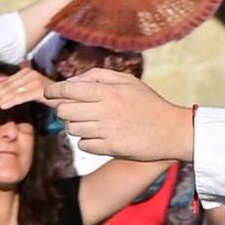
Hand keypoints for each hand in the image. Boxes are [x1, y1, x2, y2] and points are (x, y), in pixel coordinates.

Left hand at [48, 69, 195, 164]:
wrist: (174, 131)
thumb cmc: (150, 104)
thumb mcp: (129, 82)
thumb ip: (98, 76)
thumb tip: (71, 82)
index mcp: (109, 92)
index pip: (68, 90)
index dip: (53, 91)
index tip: (50, 94)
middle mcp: (106, 110)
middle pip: (64, 111)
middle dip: (66, 111)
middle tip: (77, 111)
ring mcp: (108, 130)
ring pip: (72, 129)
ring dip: (78, 127)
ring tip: (93, 124)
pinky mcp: (111, 147)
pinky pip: (83, 145)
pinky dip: (88, 142)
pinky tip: (101, 137)